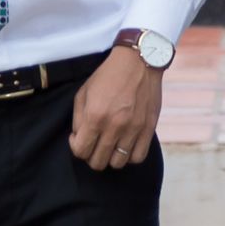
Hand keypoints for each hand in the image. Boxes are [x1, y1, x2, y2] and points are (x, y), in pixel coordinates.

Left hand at [67, 46, 163, 171]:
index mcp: (95, 116)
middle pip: (98, 162)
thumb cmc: (108, 76)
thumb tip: (79, 138)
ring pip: (118, 163)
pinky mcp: (148, 129)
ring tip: (109, 146)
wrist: (138, 62)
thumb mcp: (84, 92)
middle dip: (91, 156)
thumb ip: (78, 119)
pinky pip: (138, 157)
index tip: (79, 138)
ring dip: (110, 158)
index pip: (81, 151)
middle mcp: (114, 126)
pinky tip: (125, 146)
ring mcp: (133, 129)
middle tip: (93, 144)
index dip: (76, 148)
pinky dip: (129, 156)